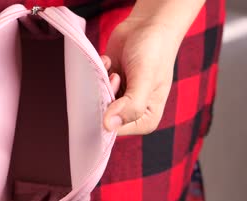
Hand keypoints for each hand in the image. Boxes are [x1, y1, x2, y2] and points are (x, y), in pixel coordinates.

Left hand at [102, 19, 181, 135]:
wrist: (148, 25)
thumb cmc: (154, 52)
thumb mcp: (144, 80)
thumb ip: (130, 106)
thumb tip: (108, 126)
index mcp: (146, 120)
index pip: (116, 131)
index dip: (107, 114)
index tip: (111, 94)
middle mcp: (132, 113)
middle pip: (103, 116)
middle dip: (104, 96)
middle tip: (116, 77)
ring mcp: (119, 99)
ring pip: (96, 101)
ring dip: (101, 83)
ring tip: (115, 70)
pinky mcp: (108, 84)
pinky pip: (93, 87)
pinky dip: (99, 73)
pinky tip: (109, 61)